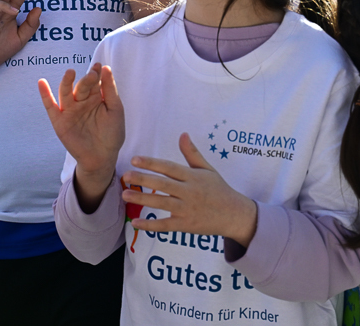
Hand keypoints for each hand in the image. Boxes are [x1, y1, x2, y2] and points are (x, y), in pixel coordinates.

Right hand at [39, 65, 124, 202]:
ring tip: (70, 72)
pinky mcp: (59, 122)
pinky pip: (50, 106)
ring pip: (66, 93)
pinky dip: (45, 95)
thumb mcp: (115, 109)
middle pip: (81, 86)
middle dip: (86, 80)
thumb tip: (106, 68)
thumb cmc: (112, 133)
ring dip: (66, 82)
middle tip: (92, 74)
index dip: (96, 73)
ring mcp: (70, 111)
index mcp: (96, 97)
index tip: (99, 66)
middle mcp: (81, 102)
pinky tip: (42, 83)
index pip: (95, 81)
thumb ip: (110, 90)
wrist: (103, 157)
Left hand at [122, 133, 257, 244]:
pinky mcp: (186, 225)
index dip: (152, 163)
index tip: (135, 159)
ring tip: (125, 194)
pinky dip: (150, 225)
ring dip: (142, 199)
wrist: (234, 214)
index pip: (169, 167)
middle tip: (126, 175)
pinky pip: (165, 225)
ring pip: (161, 203)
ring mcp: (187, 209)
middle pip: (163, 184)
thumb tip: (183, 134)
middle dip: (143, 179)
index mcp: (193, 177)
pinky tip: (135, 222)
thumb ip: (192, 153)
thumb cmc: (219, 189)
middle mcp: (189, 192)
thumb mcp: (208, 169)